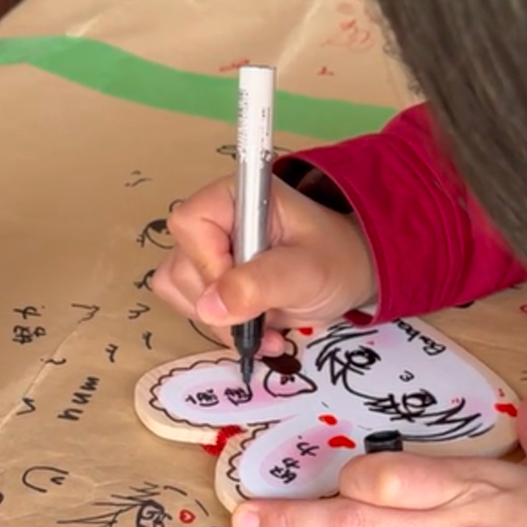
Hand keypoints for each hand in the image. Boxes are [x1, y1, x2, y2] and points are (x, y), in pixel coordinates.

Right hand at [152, 173, 376, 354]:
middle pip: (181, 264)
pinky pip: (189, 306)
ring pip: (179, 290)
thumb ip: (258, 285)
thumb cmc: (335, 259)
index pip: (189, 224)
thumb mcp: (305, 271)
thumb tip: (209, 308)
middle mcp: (212, 219)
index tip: (244, 288)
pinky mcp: (207, 278)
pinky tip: (256, 329)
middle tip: (263, 314)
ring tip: (265, 326)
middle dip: (220, 303)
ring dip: (221, 321)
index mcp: (234, 196)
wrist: (347, 276)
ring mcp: (206, 250)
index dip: (209, 261)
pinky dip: (221, 327)